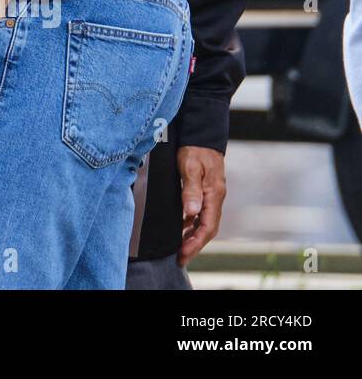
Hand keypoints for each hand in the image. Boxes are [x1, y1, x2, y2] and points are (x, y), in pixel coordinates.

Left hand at [176, 145, 225, 265]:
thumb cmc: (195, 150)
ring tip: (179, 247)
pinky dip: (190, 224)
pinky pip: (200, 214)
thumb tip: (191, 213)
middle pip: (207, 229)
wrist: (201, 135)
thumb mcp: (190, 167)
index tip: (183, 254)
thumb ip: (190, 189)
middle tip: (180, 258)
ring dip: (192, 236)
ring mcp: (211, 196)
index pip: (207, 227)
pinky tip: (180, 227)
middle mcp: (215, 198)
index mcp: (213, 195)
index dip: (195, 243)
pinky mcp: (205, 192)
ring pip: (203, 223)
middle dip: (194, 245)